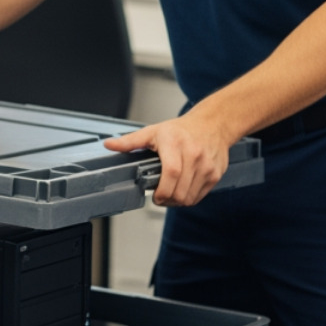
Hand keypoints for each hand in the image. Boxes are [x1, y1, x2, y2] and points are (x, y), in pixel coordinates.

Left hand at [104, 113, 233, 206]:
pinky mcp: (216, 174)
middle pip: (180, 190)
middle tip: (159, 197)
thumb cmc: (180, 130)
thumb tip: (109, 145)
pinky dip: (189, 198)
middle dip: (166, 200)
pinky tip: (181, 190)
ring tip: (169, 194)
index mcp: (175, 144)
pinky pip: (200, 196)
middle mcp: (194, 155)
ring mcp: (207, 166)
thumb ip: (130, 141)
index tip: (155, 196)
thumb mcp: (153, 131)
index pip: (171, 173)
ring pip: (190, 197)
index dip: (162, 190)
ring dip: (177, 201)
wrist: (213, 124)